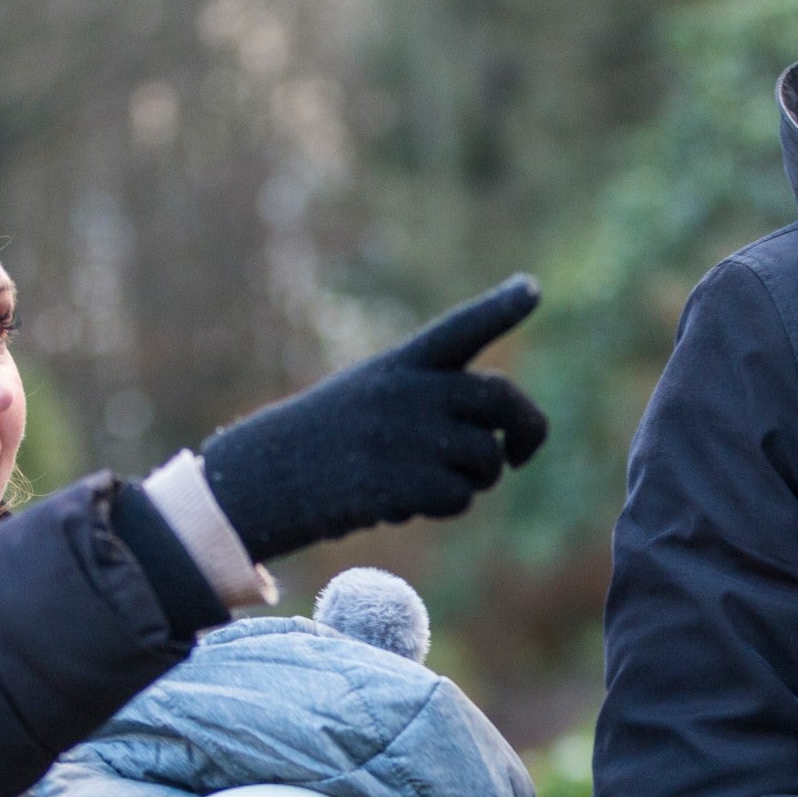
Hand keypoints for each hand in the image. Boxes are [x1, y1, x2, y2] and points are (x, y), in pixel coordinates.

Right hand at [202, 276, 548, 560]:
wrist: (265, 479)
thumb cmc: (322, 441)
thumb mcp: (370, 397)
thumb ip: (430, 402)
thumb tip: (500, 447)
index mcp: (400, 363)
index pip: (460, 328)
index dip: (500, 308)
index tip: (532, 289)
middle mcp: (412, 391)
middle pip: (501, 399)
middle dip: (527, 428)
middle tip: (520, 454)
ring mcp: (411, 436)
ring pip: (487, 459)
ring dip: (473, 479)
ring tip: (426, 482)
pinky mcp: (406, 481)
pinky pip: (461, 498)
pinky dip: (444, 507)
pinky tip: (402, 502)